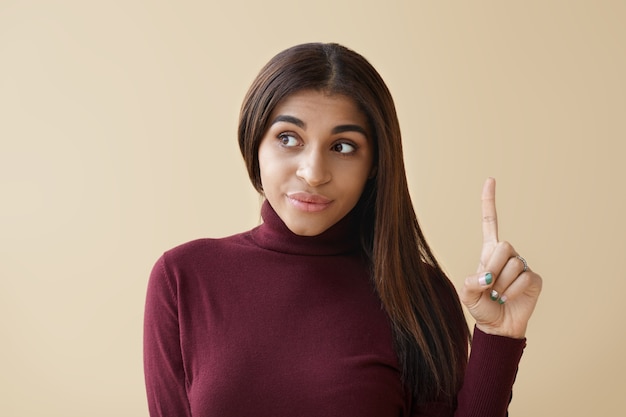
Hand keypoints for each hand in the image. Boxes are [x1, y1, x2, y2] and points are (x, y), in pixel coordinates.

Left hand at [459, 178, 542, 338]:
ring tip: (498, 294)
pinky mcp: (534, 278)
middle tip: (488, 286)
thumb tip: (485, 278)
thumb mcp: (466, 294)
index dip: (489, 201)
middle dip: (493, 267)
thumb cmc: (481, 307)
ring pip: (513, 264)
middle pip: (504, 244)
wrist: (498, 326)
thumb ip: (469, 283)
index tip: (490, 179)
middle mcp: (506, 254)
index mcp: (488, 251)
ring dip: (502, 284)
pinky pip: (524, 277)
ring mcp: (522, 265)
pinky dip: (513, 291)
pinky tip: (510, 298)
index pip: (489, 221)